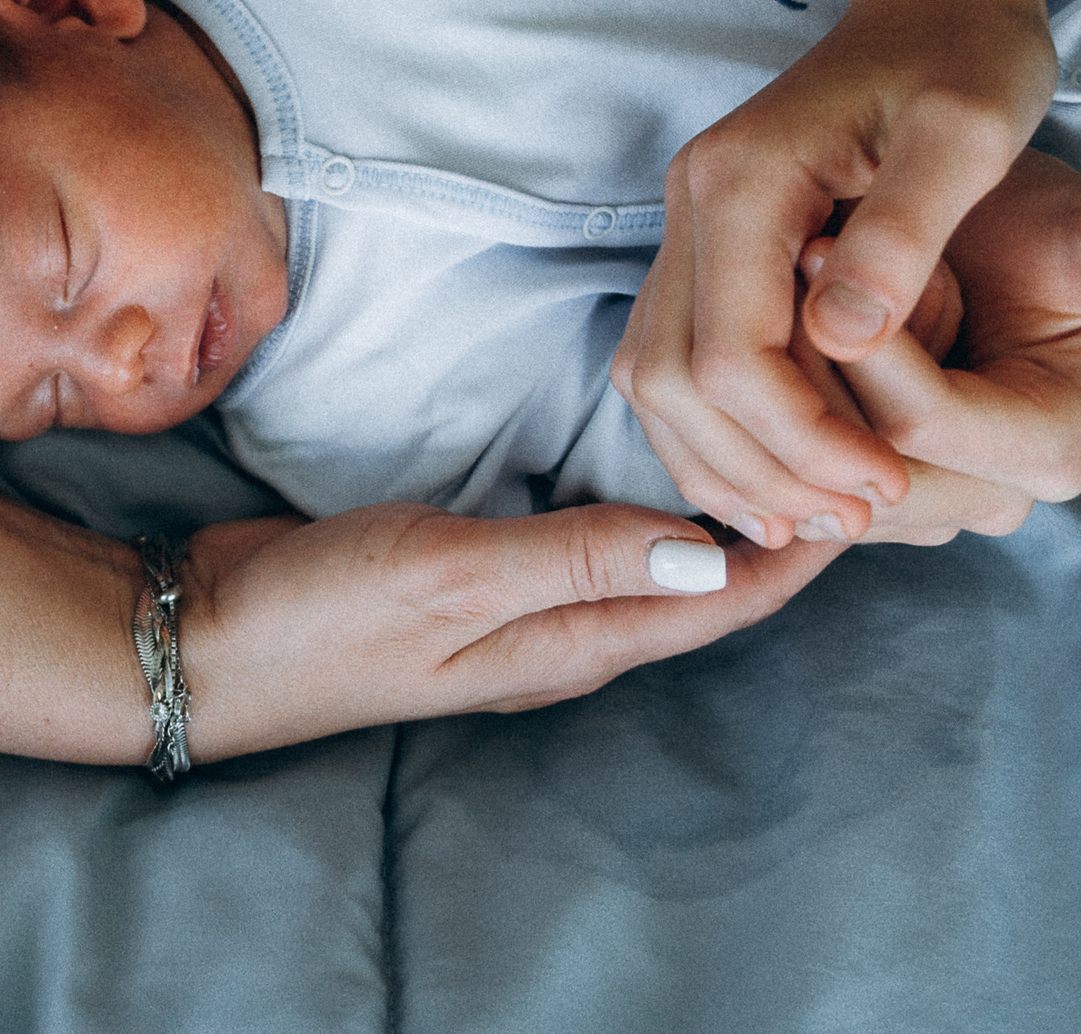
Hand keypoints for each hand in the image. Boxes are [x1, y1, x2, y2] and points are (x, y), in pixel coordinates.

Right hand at [178, 499, 837, 759]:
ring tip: (776, 439)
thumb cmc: (323, 614)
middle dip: (780, 524)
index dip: (804, 546)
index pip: (725, 600)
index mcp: (573, 642)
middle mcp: (563, 632)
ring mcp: (521, 606)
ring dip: (715, 511)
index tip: (875, 475)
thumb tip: (715, 555)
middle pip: (704, 586)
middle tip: (843, 439)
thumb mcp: (450, 574)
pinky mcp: (479, 573)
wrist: (205, 637)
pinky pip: (592, 539)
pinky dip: (639, 499)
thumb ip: (576, 558)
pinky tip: (643, 455)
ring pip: (652, 561)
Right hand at [612, 0, 1057, 545]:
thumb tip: (845, 340)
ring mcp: (690, 223)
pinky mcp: (708, 243)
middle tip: (855, 519)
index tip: (888, 484)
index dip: (802, 438)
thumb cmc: (969, 54)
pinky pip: (674, 359)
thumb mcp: (970, 133)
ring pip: (656, 379)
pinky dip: (716, 429)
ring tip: (821, 517)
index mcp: (745, 181)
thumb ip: (905, 232)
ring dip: (728, 461)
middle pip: (674, 380)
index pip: (733, 354)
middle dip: (760, 466)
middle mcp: (694, 203)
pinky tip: (786, 472)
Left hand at [794, 150, 1080, 543]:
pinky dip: (758, 406)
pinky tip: (757, 330)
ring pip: (803, 466)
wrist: (985, 233)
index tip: (819, 241)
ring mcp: (914, 504)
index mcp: (1053, 450)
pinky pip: (778, 470)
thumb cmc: (1043, 226)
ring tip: (787, 279)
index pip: (918, 423)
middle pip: (850, 457)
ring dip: (777, 373)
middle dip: (808, 358)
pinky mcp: (851, 488)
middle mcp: (984, 499)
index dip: (864, 339)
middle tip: (793, 251)